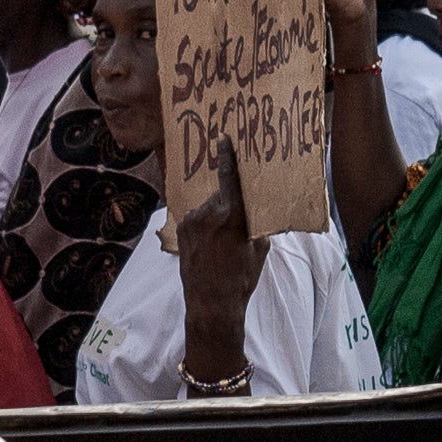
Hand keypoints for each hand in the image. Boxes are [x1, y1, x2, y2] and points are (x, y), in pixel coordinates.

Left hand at [177, 143, 271, 381]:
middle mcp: (208, 212)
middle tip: (236, 226)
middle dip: (229, 205)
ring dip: (215, 217)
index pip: (229, 177)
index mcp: (231, 214)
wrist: (210, 303)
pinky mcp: (181, 230)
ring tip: (221, 244)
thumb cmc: (241, 278)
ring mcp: (191, 221)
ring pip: (208, 208)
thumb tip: (261, 213)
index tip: (223, 138)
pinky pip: (196, 219)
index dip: (227, 155)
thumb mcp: (259, 250)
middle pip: (221, 196)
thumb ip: (258, 225)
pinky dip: (204, 226)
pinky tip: (210, 246)